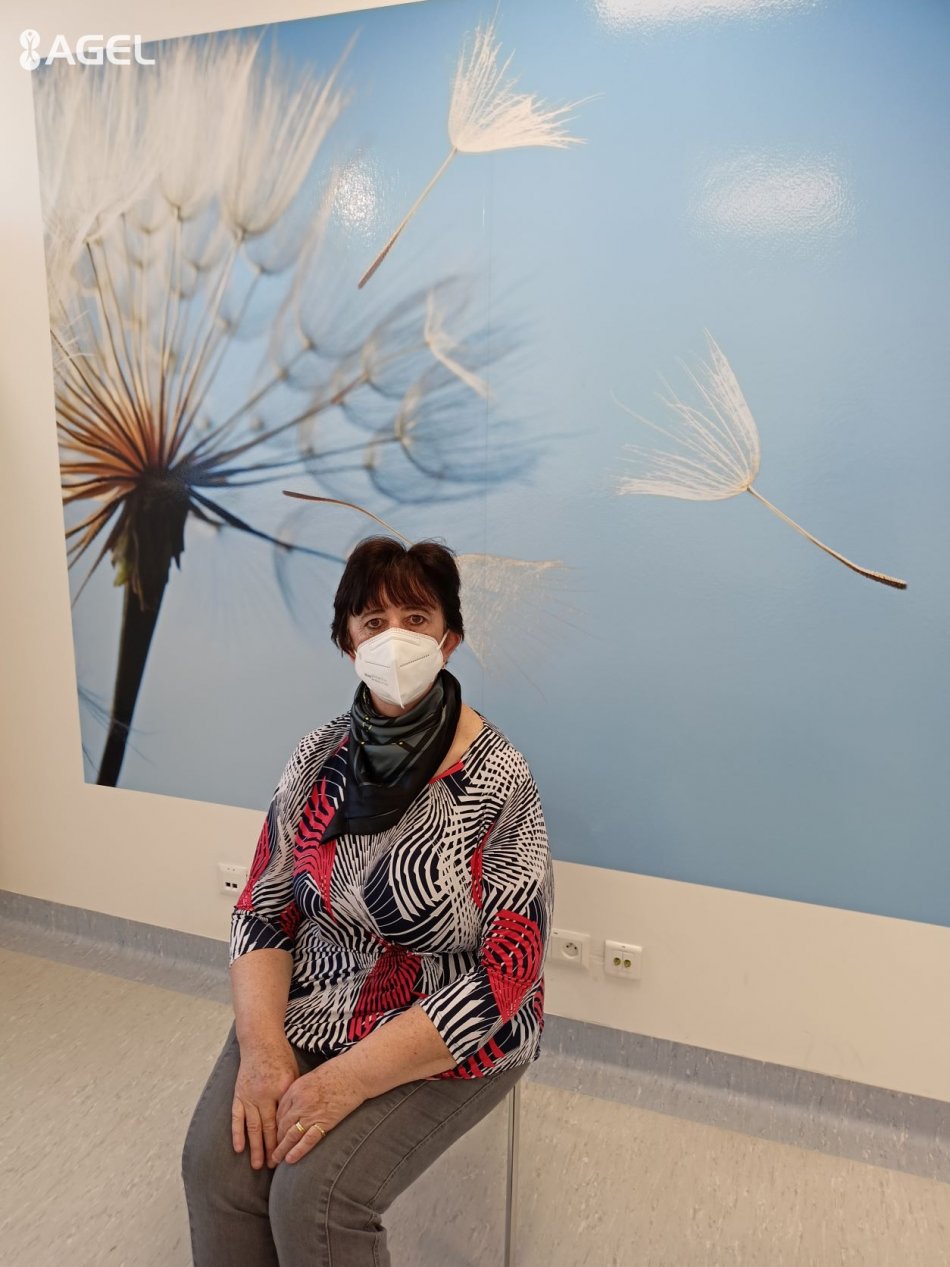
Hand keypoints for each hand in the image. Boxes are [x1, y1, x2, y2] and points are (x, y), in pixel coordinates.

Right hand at [232, 1035, 300, 1169]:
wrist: (260, 1041)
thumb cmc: (281, 1056)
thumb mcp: (294, 1074)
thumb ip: (293, 1096)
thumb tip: (299, 1119)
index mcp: (280, 1091)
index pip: (283, 1121)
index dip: (285, 1139)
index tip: (288, 1155)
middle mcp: (263, 1096)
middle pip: (267, 1128)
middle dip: (271, 1149)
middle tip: (274, 1167)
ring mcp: (249, 1096)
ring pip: (252, 1127)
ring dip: (254, 1148)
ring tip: (257, 1166)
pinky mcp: (239, 1094)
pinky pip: (237, 1118)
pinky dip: (237, 1133)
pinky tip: (239, 1149)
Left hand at [271, 1057, 368, 1165]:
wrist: (355, 1073)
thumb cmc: (335, 1072)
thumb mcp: (310, 1077)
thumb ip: (298, 1092)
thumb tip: (291, 1107)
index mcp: (295, 1089)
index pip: (278, 1112)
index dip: (274, 1126)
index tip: (272, 1135)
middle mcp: (300, 1102)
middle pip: (282, 1125)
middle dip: (275, 1141)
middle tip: (270, 1152)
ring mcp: (312, 1113)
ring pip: (291, 1135)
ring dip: (282, 1150)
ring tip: (275, 1161)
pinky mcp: (325, 1122)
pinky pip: (308, 1140)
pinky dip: (298, 1151)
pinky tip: (290, 1159)